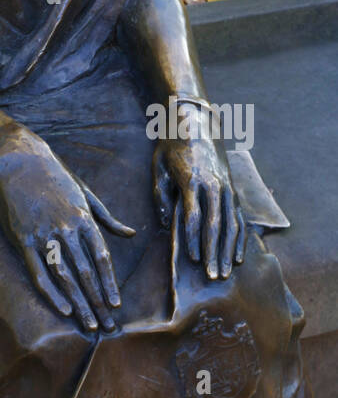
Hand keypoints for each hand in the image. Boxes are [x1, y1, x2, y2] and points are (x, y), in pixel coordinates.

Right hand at [0, 126, 135, 333]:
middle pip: (87, 273)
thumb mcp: (85, 192)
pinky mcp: (23, 239)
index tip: (116, 305)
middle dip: (98, 302)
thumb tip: (131, 234)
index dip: (109, 284)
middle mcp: (67, 229)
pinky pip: (39, 272)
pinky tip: (62, 309)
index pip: (102, 258)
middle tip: (107, 326)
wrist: (17, 160)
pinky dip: (51, 293)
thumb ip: (107, 217)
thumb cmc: (53, 175)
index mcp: (84, 218)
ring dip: (79, 303)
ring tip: (89, 324)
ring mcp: (44, 235)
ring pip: (65, 277)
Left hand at [152, 108, 245, 279]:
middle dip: (214, 252)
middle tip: (213, 277)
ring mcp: (226, 186)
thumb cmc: (170, 145)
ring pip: (232, 223)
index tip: (192, 259)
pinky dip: (240, 238)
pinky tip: (237, 256)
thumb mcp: (158, 165)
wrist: (194, 120)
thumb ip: (160, 194)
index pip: (194, 215)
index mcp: (192, 179)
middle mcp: (213, 184)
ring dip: (228, 250)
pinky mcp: (233, 188)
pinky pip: (239, 217)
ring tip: (225, 272)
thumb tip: (166, 224)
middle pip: (216, 224)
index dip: (193, 239)